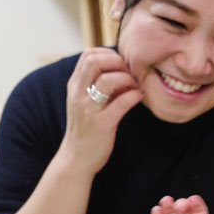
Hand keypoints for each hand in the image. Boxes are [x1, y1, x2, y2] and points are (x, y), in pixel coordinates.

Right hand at [60, 47, 142, 173]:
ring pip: (107, 80)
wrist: (77, 158)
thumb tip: (125, 68)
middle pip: (95, 61)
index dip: (109, 54)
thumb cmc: (87, 127)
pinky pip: (121, 103)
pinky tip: (139, 96)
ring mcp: (88, 109)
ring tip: (135, 86)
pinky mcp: (101, 124)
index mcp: (75, 86)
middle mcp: (78, 94)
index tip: (122, 65)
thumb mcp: (87, 101)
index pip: (88, 54)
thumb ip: (99, 84)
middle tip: (129, 74)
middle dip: (118, 62)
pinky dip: (134, 96)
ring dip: (128, 79)